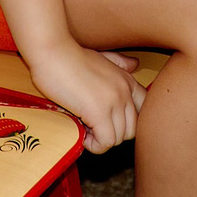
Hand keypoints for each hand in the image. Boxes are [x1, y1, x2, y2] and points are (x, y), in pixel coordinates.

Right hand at [26, 43, 143, 153]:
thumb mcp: (101, 57)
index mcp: (127, 80)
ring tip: (83, 126)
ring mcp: (114, 102)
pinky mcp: (99, 112)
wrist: (52, 52)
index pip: (144, 110)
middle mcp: (125, 92)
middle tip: (92, 125)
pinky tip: (81, 131)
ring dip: (100, 139)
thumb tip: (136, 65)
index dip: (127, 121)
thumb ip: (120, 62)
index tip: (108, 121)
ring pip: (118, 138)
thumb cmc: (70, 56)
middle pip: (132, 130)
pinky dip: (93, 144)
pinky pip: (106, 142)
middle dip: (112, 133)